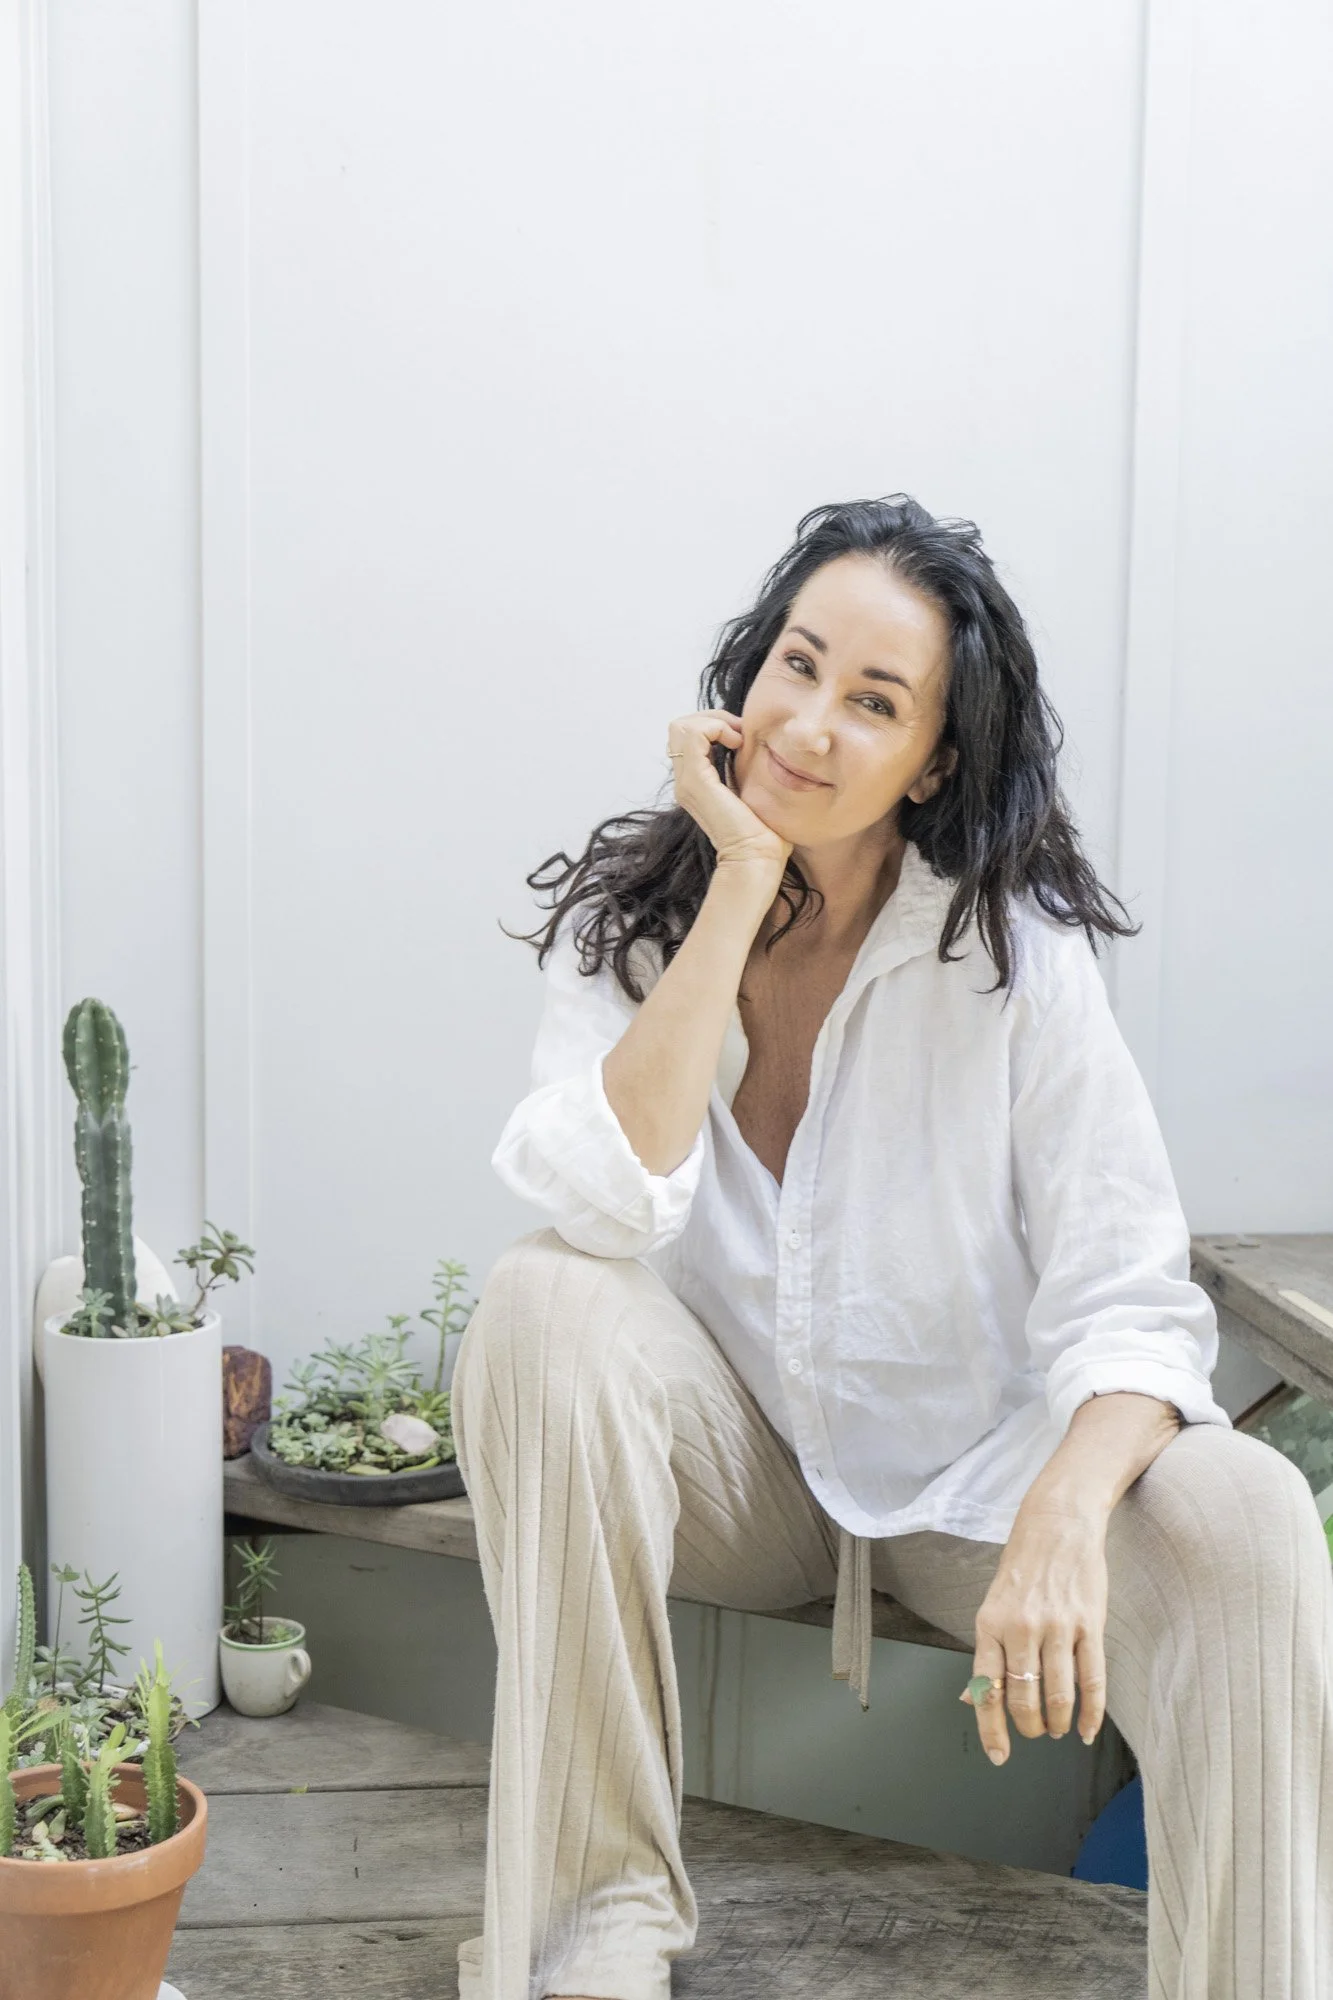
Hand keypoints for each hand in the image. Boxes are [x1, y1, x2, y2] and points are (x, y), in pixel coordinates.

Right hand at [667, 710, 792, 879]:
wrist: (757, 858)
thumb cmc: (763, 833)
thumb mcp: (750, 791)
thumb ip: (742, 771)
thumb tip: (753, 747)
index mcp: (696, 783)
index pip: (689, 736)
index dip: (715, 725)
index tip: (744, 738)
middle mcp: (685, 781)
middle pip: (680, 727)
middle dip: (714, 719)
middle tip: (741, 735)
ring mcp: (687, 782)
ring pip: (681, 726)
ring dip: (714, 722)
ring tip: (738, 739)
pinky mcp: (695, 782)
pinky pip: (692, 734)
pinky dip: (716, 728)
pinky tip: (737, 744)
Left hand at [961, 1499, 1108, 1762]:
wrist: (1057, 1524)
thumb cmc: (1022, 1569)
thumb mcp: (992, 1606)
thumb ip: (986, 1655)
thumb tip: (970, 1698)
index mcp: (989, 1625)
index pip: (986, 1690)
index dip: (991, 1730)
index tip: (999, 1756)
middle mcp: (1020, 1628)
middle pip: (1023, 1698)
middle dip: (1030, 1727)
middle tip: (1036, 1732)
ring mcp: (1057, 1626)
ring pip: (1058, 1695)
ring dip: (1059, 1722)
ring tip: (1059, 1728)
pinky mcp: (1089, 1624)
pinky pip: (1092, 1680)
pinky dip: (1091, 1713)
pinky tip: (1087, 1728)